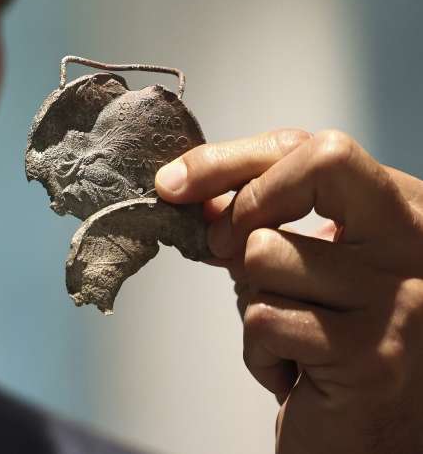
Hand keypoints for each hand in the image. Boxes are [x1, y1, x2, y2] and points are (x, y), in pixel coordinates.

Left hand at [155, 129, 422, 453]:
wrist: (375, 442)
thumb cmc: (332, 345)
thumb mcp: (307, 261)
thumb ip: (262, 214)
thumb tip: (184, 187)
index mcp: (407, 210)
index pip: (313, 148)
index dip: (230, 159)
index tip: (175, 185)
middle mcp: (420, 246)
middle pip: (312, 169)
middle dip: (246, 209)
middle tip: (229, 255)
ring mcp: (402, 299)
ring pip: (265, 254)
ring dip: (254, 300)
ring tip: (295, 335)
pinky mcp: (371, 355)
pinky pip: (262, 320)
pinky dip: (259, 352)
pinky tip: (297, 372)